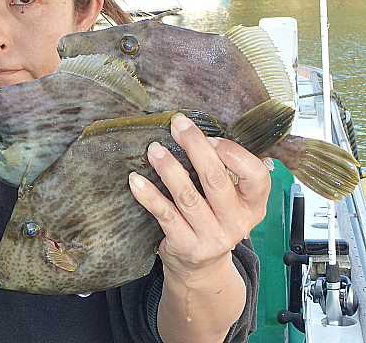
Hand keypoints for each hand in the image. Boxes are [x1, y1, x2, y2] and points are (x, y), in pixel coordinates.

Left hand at [128, 113, 270, 282]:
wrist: (201, 268)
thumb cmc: (212, 220)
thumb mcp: (230, 201)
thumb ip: (225, 172)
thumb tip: (199, 133)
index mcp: (253, 206)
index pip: (257, 176)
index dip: (233, 153)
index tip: (210, 137)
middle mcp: (237, 222)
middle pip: (216, 179)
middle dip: (195, 147)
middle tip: (177, 125)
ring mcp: (212, 237)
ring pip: (188, 196)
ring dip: (168, 168)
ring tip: (153, 149)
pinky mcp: (186, 245)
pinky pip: (165, 214)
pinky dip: (149, 195)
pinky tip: (136, 180)